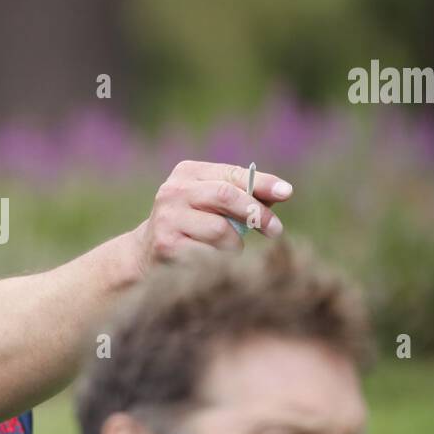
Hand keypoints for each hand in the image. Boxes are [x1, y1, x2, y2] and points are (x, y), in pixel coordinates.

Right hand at [134, 161, 292, 271]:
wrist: (146, 254)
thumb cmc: (192, 226)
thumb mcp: (212, 204)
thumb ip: (244, 196)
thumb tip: (283, 192)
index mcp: (187, 173)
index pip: (231, 174)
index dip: (262, 183)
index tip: (287, 193)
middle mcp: (173, 191)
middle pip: (226, 196)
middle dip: (256, 214)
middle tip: (275, 230)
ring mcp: (167, 218)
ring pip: (221, 230)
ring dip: (236, 244)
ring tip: (231, 249)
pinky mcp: (166, 245)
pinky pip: (210, 254)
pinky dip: (220, 259)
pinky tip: (213, 261)